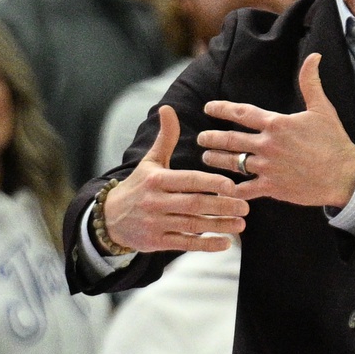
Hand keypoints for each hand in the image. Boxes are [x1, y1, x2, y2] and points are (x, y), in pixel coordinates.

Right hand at [104, 105, 248, 252]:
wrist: (109, 218)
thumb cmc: (138, 186)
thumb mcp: (150, 161)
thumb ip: (165, 138)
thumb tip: (168, 108)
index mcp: (156, 180)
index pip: (188, 180)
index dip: (210, 183)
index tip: (232, 185)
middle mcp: (155, 202)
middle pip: (194, 204)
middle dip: (222, 206)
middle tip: (245, 206)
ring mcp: (155, 223)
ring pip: (192, 225)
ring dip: (219, 225)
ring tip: (241, 223)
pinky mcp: (156, 243)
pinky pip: (185, 244)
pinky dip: (206, 244)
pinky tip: (226, 243)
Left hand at [198, 53, 354, 207]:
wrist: (345, 175)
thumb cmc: (334, 141)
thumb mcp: (323, 108)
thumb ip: (311, 82)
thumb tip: (314, 56)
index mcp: (276, 124)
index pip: (241, 113)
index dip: (221, 109)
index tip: (208, 108)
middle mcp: (268, 145)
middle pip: (230, 139)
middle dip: (211, 138)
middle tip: (201, 138)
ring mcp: (268, 167)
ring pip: (232, 163)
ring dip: (216, 160)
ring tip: (206, 158)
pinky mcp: (271, 188)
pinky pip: (244, 189)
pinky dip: (230, 189)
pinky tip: (221, 187)